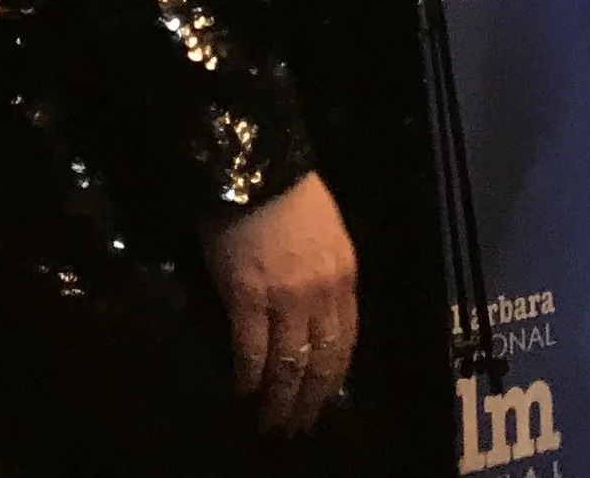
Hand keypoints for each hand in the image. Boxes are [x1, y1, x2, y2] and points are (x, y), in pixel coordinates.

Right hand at [202, 173, 357, 433]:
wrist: (258, 165)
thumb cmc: (291, 193)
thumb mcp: (327, 233)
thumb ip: (327, 274)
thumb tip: (316, 317)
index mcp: (345, 275)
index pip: (346, 342)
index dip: (333, 378)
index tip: (322, 400)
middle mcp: (322, 293)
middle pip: (320, 361)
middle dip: (309, 399)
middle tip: (296, 425)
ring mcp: (285, 298)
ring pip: (288, 365)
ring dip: (279, 399)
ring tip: (269, 420)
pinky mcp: (247, 297)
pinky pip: (251, 351)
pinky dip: (248, 377)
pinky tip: (243, 390)